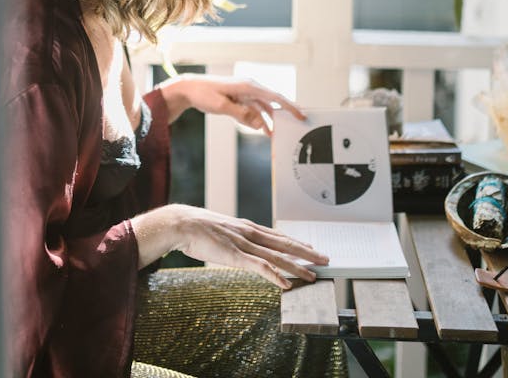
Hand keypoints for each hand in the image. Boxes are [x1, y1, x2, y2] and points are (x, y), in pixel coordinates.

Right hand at [132, 204, 327, 288]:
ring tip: (312, 276)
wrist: (181, 223)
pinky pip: (259, 267)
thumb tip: (238, 246)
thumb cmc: (197, 228)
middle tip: (325, 259)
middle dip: (307, 253)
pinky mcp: (235, 255)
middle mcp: (250, 233)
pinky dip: (275, 276)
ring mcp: (244, 244)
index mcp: (247, 227)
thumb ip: (234, 238)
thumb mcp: (221, 230)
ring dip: (297, 267)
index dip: (297, 243)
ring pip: (277, 257)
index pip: (278, 236)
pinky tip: (285, 284)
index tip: (311, 248)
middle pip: (285, 244)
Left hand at [158, 75, 304, 131]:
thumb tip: (261, 124)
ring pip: (263, 108)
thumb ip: (242, 115)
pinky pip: (253, 111)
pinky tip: (263, 131)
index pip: (274, 96)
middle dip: (284, 114)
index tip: (301, 115)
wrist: (189, 89)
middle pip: (272, 102)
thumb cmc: (204, 94)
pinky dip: (258, 120)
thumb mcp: (221, 106)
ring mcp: (245, 94)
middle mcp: (250, 88)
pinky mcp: (239, 99)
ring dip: (269, 121)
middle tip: (296, 126)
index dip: (290, 106)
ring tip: (276, 135)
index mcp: (248, 86)